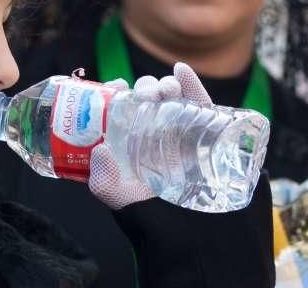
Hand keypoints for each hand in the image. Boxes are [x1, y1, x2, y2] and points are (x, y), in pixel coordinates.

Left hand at [87, 63, 211, 209]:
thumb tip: (100, 151)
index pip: (122, 109)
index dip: (116, 92)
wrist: (194, 235)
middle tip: (142, 95)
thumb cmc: (152, 218)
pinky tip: (181, 71)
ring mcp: (182, 132)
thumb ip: (104, 182)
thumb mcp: (120, 200)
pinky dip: (191, 82)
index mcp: (131, 142)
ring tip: (164, 91)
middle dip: (143, 88)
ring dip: (165, 85)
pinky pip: (201, 103)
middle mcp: (155, 134)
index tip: (114, 86)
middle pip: (146, 99)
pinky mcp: (207, 134)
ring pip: (172, 97)